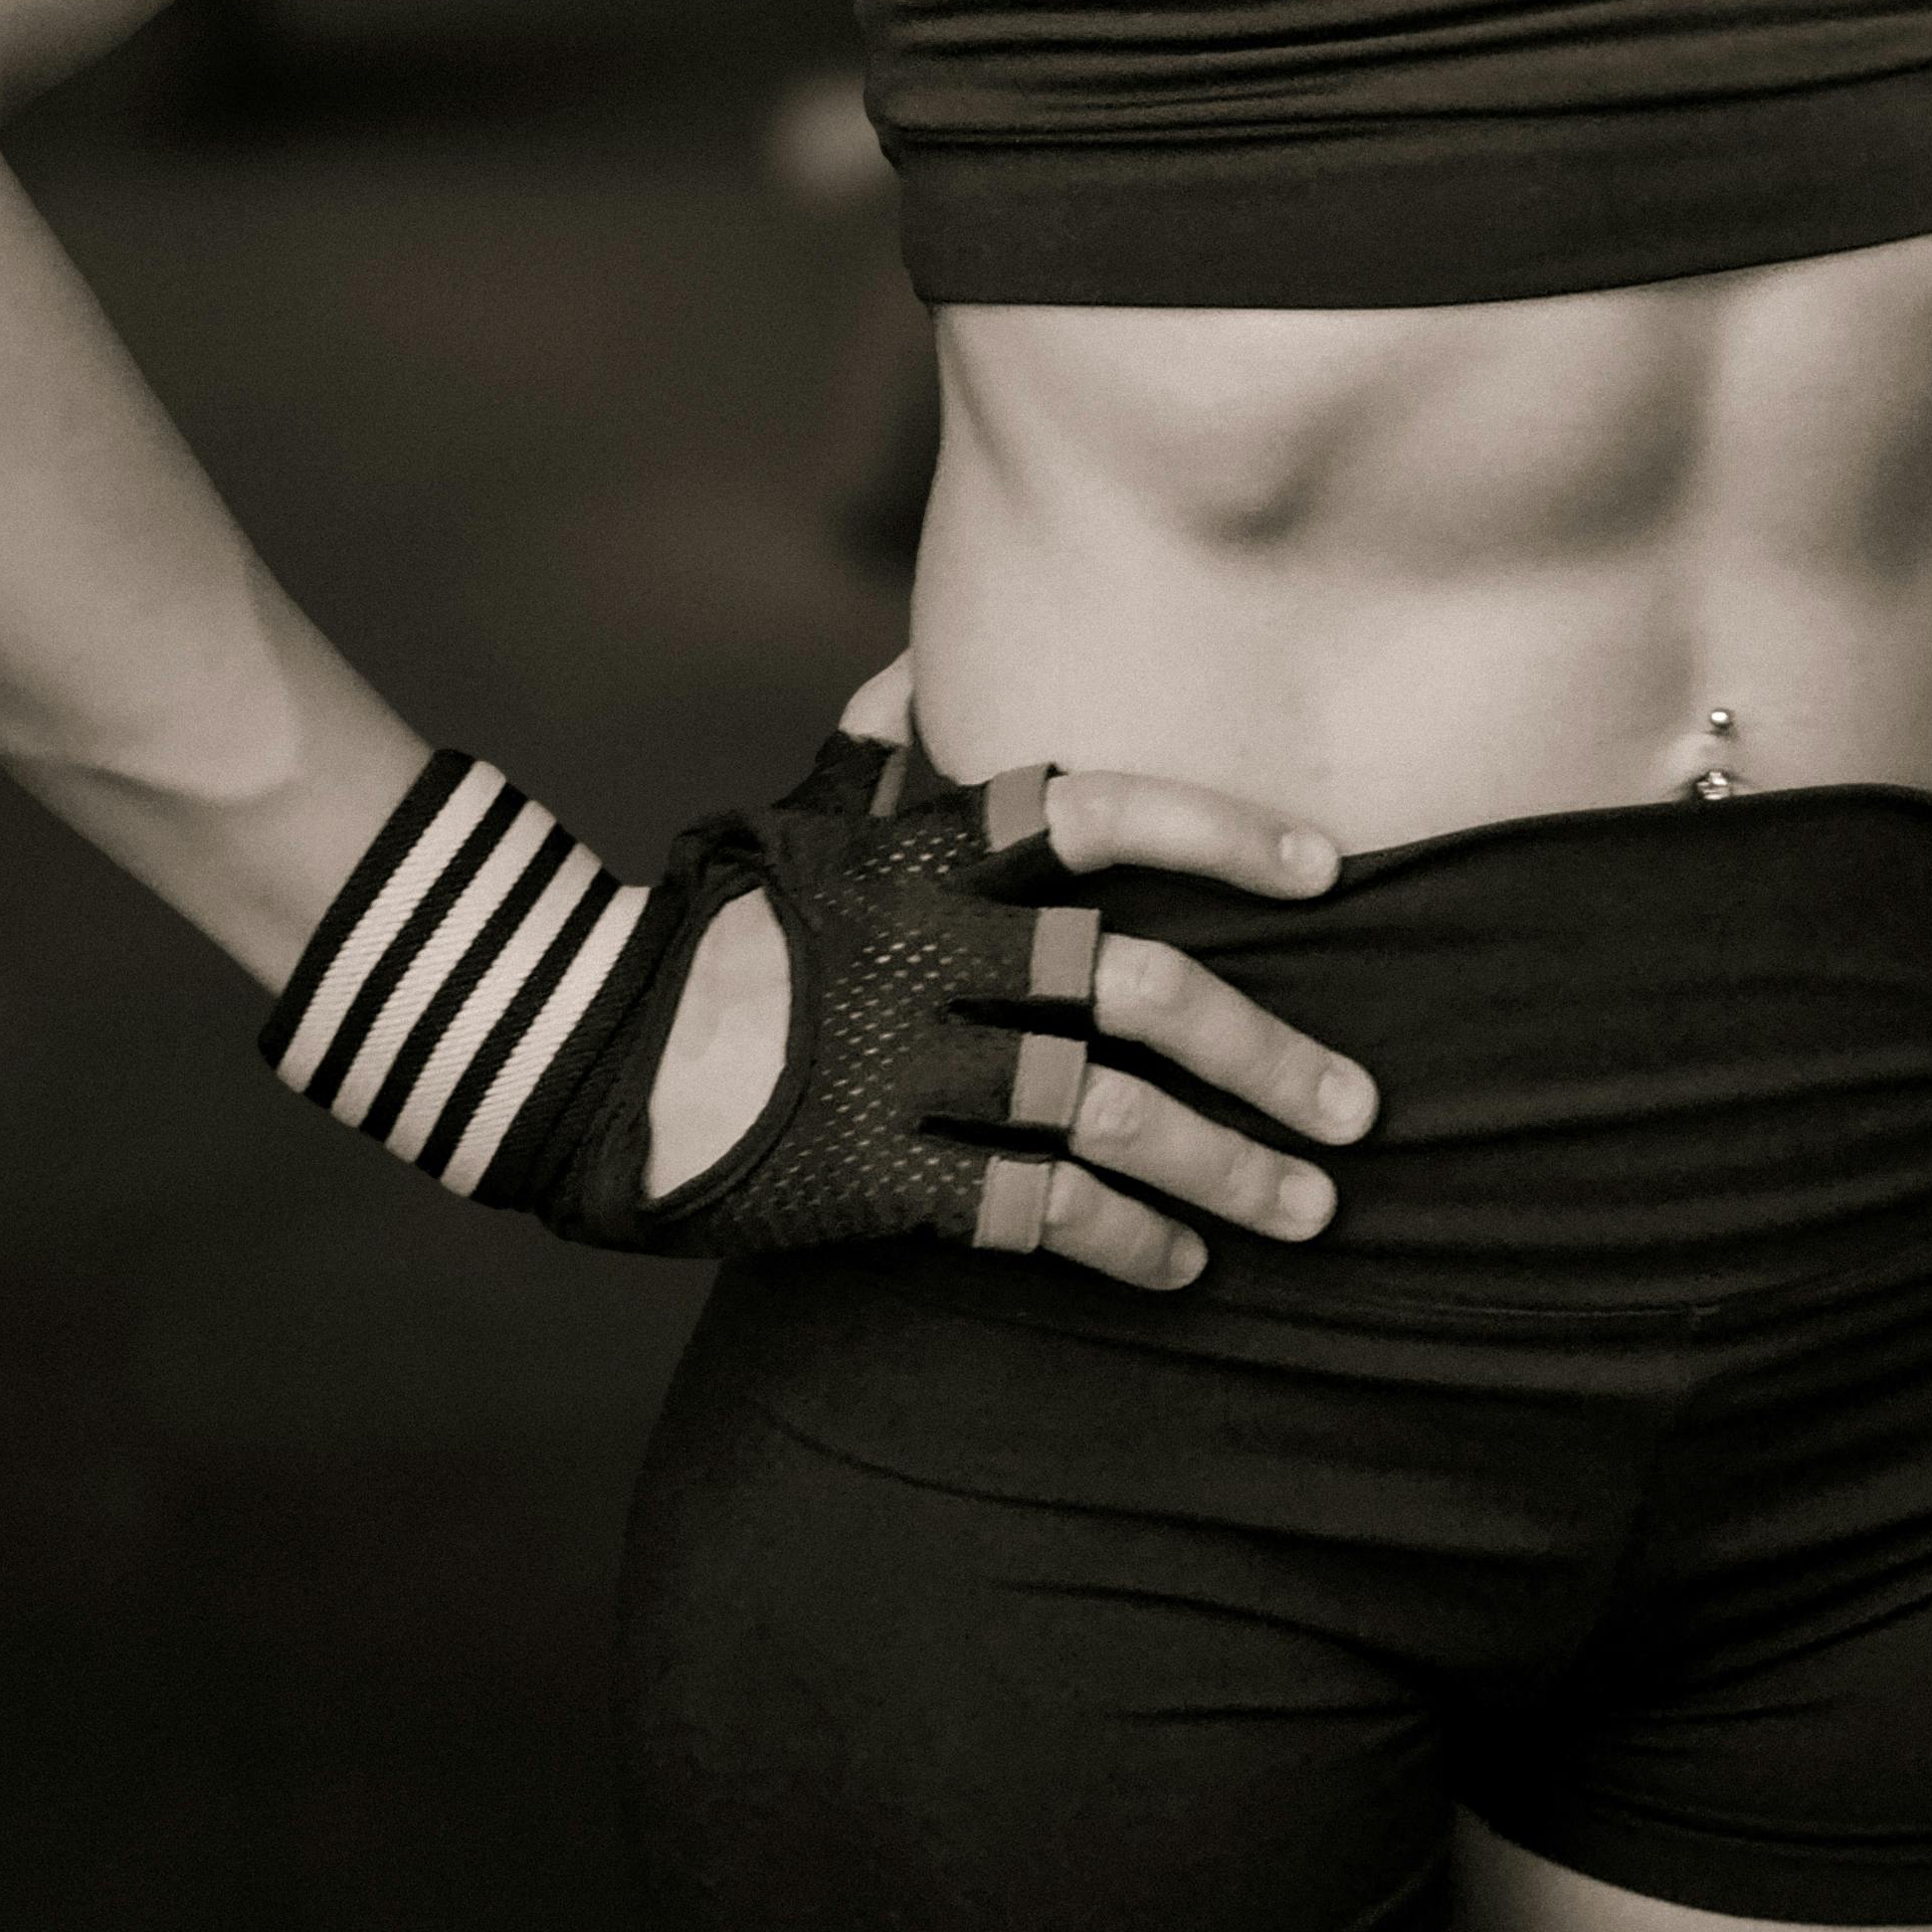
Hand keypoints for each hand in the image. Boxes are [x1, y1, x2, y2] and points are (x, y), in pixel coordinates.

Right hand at [635, 707, 1377, 1288]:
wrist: (572, 1058)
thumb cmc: (708, 929)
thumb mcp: (790, 824)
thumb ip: (872, 756)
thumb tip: (911, 664)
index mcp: (923, 857)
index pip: (1095, 814)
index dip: (1216, 833)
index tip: (1324, 870)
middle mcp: (930, 954)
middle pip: (1139, 989)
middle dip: (1267, 1054)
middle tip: (1360, 1109)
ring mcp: (903, 1067)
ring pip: (1106, 1115)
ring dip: (1224, 1168)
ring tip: (1308, 1210)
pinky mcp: (874, 1177)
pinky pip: (1031, 1213)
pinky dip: (1121, 1241)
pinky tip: (1180, 1268)